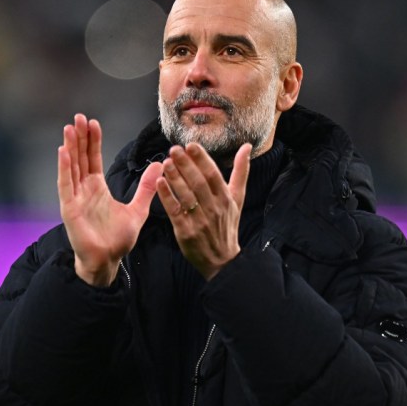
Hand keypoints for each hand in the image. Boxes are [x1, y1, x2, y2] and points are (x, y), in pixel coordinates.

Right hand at [57, 114, 162, 285]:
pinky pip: (65, 185)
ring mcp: (74, 199)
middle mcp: (84, 190)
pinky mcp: (69, 209)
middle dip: (79, 138)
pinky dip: (64, 168)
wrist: (107, 261)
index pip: (93, 159)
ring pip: (71, 167)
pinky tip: (63, 151)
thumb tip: (159, 165)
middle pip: (80, 158)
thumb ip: (146, 187)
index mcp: (97, 189)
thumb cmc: (118, 239)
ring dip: (70, 147)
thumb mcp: (137, 209)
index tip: (93, 123)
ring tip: (69, 128)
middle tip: (79, 117)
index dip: (93, 141)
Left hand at [156, 142, 250, 279]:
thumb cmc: (228, 226)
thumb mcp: (238, 199)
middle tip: (174, 150)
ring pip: (186, 196)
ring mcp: (200, 221)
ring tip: (166, 163)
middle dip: (186, 165)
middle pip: (198, 183)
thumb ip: (240, 172)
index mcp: (226, 199)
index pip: (213, 175)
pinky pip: (175, 212)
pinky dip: (167, 197)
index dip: (201, 159)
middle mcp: (214, 209)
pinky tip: (159, 183)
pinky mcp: (186, 232)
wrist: (222, 260)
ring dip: (175, 178)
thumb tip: (246, 147)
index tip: (190, 145)